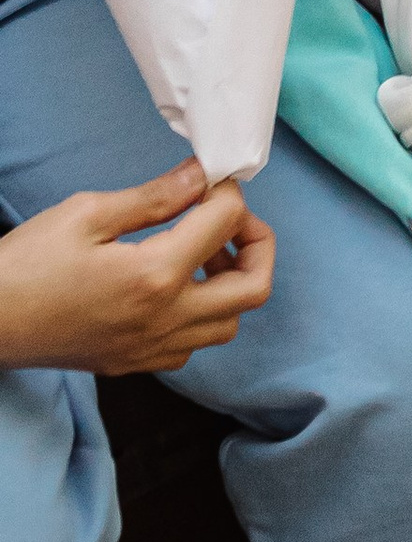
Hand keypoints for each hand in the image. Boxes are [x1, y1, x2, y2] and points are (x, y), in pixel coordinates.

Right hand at [0, 162, 274, 376]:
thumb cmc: (25, 265)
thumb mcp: (86, 213)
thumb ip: (154, 197)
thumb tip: (201, 177)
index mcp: (155, 275)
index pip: (227, 222)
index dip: (226, 190)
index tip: (208, 179)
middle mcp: (164, 320)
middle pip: (253, 288)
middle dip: (256, 244)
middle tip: (227, 218)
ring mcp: (150, 349)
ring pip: (228, 324)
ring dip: (229, 284)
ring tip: (197, 253)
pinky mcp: (132, 364)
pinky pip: (191, 346)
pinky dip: (199, 317)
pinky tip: (170, 289)